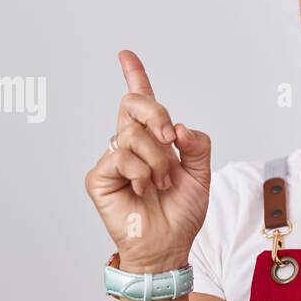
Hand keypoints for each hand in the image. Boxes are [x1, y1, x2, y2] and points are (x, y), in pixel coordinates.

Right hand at [84, 50, 211, 271]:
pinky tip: (144, 190)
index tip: (126, 55)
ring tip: (161, 184)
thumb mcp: (202, 176)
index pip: (141, 103)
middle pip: (133, 104)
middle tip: (170, 138)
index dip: (134, 77)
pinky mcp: (99, 177)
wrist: (169, 246)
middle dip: (155, 113)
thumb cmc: (181, 213)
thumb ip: (197, 146)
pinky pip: (121, 157)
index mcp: (153, 141)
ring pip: (133, 135)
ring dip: (157, 160)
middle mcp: (130, 145)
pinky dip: (141, 173)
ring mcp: (113, 160)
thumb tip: (178, 126)